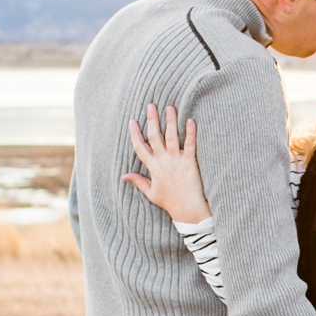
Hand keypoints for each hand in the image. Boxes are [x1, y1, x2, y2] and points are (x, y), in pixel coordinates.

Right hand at [123, 104, 209, 223]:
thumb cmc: (170, 202)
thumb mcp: (151, 193)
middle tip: (151, 105)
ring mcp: (177, 160)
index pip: (140, 147)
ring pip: (172, 137)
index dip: (135, 133)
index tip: (132, 121)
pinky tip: (191, 120)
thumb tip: (124, 176)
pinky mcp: (190, 162)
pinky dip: (191, 132)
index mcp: (152, 167)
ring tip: (170, 107)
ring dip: (170, 121)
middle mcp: (163, 161)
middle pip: (154, 137)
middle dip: (152, 120)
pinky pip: (190, 144)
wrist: (188, 209)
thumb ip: (138, 181)